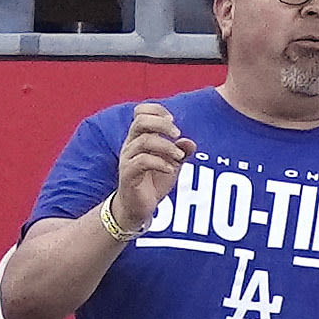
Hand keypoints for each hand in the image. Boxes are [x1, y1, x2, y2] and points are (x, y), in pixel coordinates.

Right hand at [111, 100, 193, 231]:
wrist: (138, 207)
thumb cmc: (153, 182)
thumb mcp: (171, 165)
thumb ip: (181, 152)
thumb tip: (190, 142)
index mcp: (139, 138)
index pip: (140, 113)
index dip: (156, 111)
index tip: (173, 120)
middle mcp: (130, 145)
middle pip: (140, 122)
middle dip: (162, 124)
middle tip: (177, 134)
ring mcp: (127, 159)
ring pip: (143, 141)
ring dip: (165, 146)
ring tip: (179, 157)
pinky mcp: (128, 175)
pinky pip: (142, 162)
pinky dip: (160, 163)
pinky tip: (171, 170)